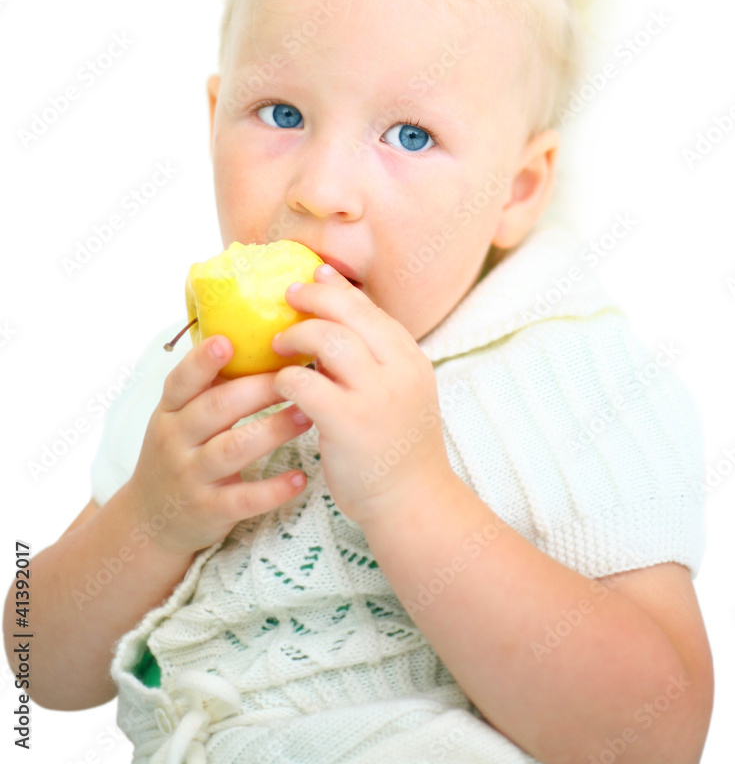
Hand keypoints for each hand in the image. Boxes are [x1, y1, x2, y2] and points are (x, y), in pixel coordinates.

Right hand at [124, 335, 310, 556]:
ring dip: (273, 430)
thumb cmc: (181, 451)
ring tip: (306, 415)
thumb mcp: (181, 416)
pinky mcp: (210, 510)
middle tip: (296, 375)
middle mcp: (176, 440)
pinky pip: (244, 499)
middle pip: (217, 409)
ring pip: (233, 449)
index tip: (226, 342)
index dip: (201, 361)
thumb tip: (258, 336)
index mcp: (171, 410)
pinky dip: (273, 489)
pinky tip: (301, 478)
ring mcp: (191, 476)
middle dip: (259, 390)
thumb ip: (210, 384)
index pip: (181, 381)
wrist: (152, 521)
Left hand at [271, 265, 455, 525]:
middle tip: (288, 297)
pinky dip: (287, 377)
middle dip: (314, 298)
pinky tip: (281, 384)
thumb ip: (377, 359)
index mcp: (411, 359)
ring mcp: (376, 395)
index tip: (315, 274)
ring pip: (328, 339)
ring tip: (278, 344)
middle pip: (350, 313)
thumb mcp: (400, 392)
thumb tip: (337, 321)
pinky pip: (306, 382)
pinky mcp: (349, 422)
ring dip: (297, 335)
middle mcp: (399, 369)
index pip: (371, 309)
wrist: (413, 502)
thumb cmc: (397, 447)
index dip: (338, 288)